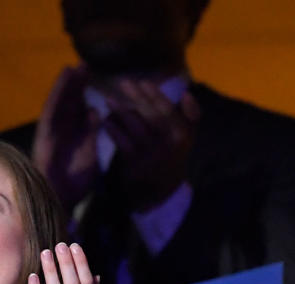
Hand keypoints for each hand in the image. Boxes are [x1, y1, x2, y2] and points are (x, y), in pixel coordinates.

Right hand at [32, 66, 99, 211]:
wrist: (62, 201)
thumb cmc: (76, 184)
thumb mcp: (90, 154)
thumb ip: (91, 133)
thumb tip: (95, 111)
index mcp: (72, 136)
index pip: (77, 110)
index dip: (83, 93)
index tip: (92, 77)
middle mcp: (60, 132)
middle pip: (67, 104)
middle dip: (75, 85)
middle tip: (84, 65)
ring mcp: (51, 133)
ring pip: (58, 104)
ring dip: (65, 86)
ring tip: (73, 67)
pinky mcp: (45, 136)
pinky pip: (51, 112)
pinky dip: (56, 96)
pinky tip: (63, 81)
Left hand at [104, 79, 199, 210]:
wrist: (159, 191)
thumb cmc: (171, 157)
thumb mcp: (186, 138)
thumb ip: (190, 115)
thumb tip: (186, 93)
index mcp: (183, 134)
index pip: (168, 109)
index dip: (155, 94)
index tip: (143, 82)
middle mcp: (169, 143)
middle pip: (151, 115)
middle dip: (136, 97)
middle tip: (123, 83)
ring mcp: (151, 155)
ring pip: (135, 127)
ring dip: (121, 111)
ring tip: (109, 99)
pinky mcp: (135, 165)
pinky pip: (123, 143)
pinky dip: (113, 130)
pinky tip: (105, 121)